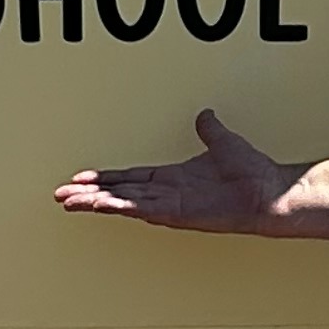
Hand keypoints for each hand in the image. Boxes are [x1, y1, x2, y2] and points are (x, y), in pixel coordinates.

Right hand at [55, 109, 298, 231]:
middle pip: (118, 192)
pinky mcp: (178, 213)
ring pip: (123, 203)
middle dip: (88, 194)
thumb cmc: (251, 172)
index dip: (103, 179)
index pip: (129, 178)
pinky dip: (120, 207)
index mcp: (173, 178)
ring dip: (95, 202)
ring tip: (68, 202)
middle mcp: (167, 193)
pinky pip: (142, 208)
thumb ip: (209, 129)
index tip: (80, 179)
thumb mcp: (223, 140)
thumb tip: (205, 114)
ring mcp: (171, 205)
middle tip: (60, 195)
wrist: (269, 192)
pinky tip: (100, 205)